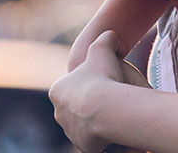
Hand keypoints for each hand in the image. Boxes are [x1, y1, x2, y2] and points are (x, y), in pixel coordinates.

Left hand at [50, 31, 149, 151]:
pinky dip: (106, 133)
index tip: (108, 78)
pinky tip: (119, 126)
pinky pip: (96, 138)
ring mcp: (70, 131)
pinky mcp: (83, 146)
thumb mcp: (104, 48)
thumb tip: (111, 35)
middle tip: (115, 96)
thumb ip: (106, 38)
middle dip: (95, 100)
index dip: (94, 79)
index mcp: (58, 90)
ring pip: (87, 122)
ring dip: (100, 117)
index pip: (76, 83)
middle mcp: (59, 113)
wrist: (106, 111)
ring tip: (119, 112)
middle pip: (80, 104)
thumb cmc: (103, 78)